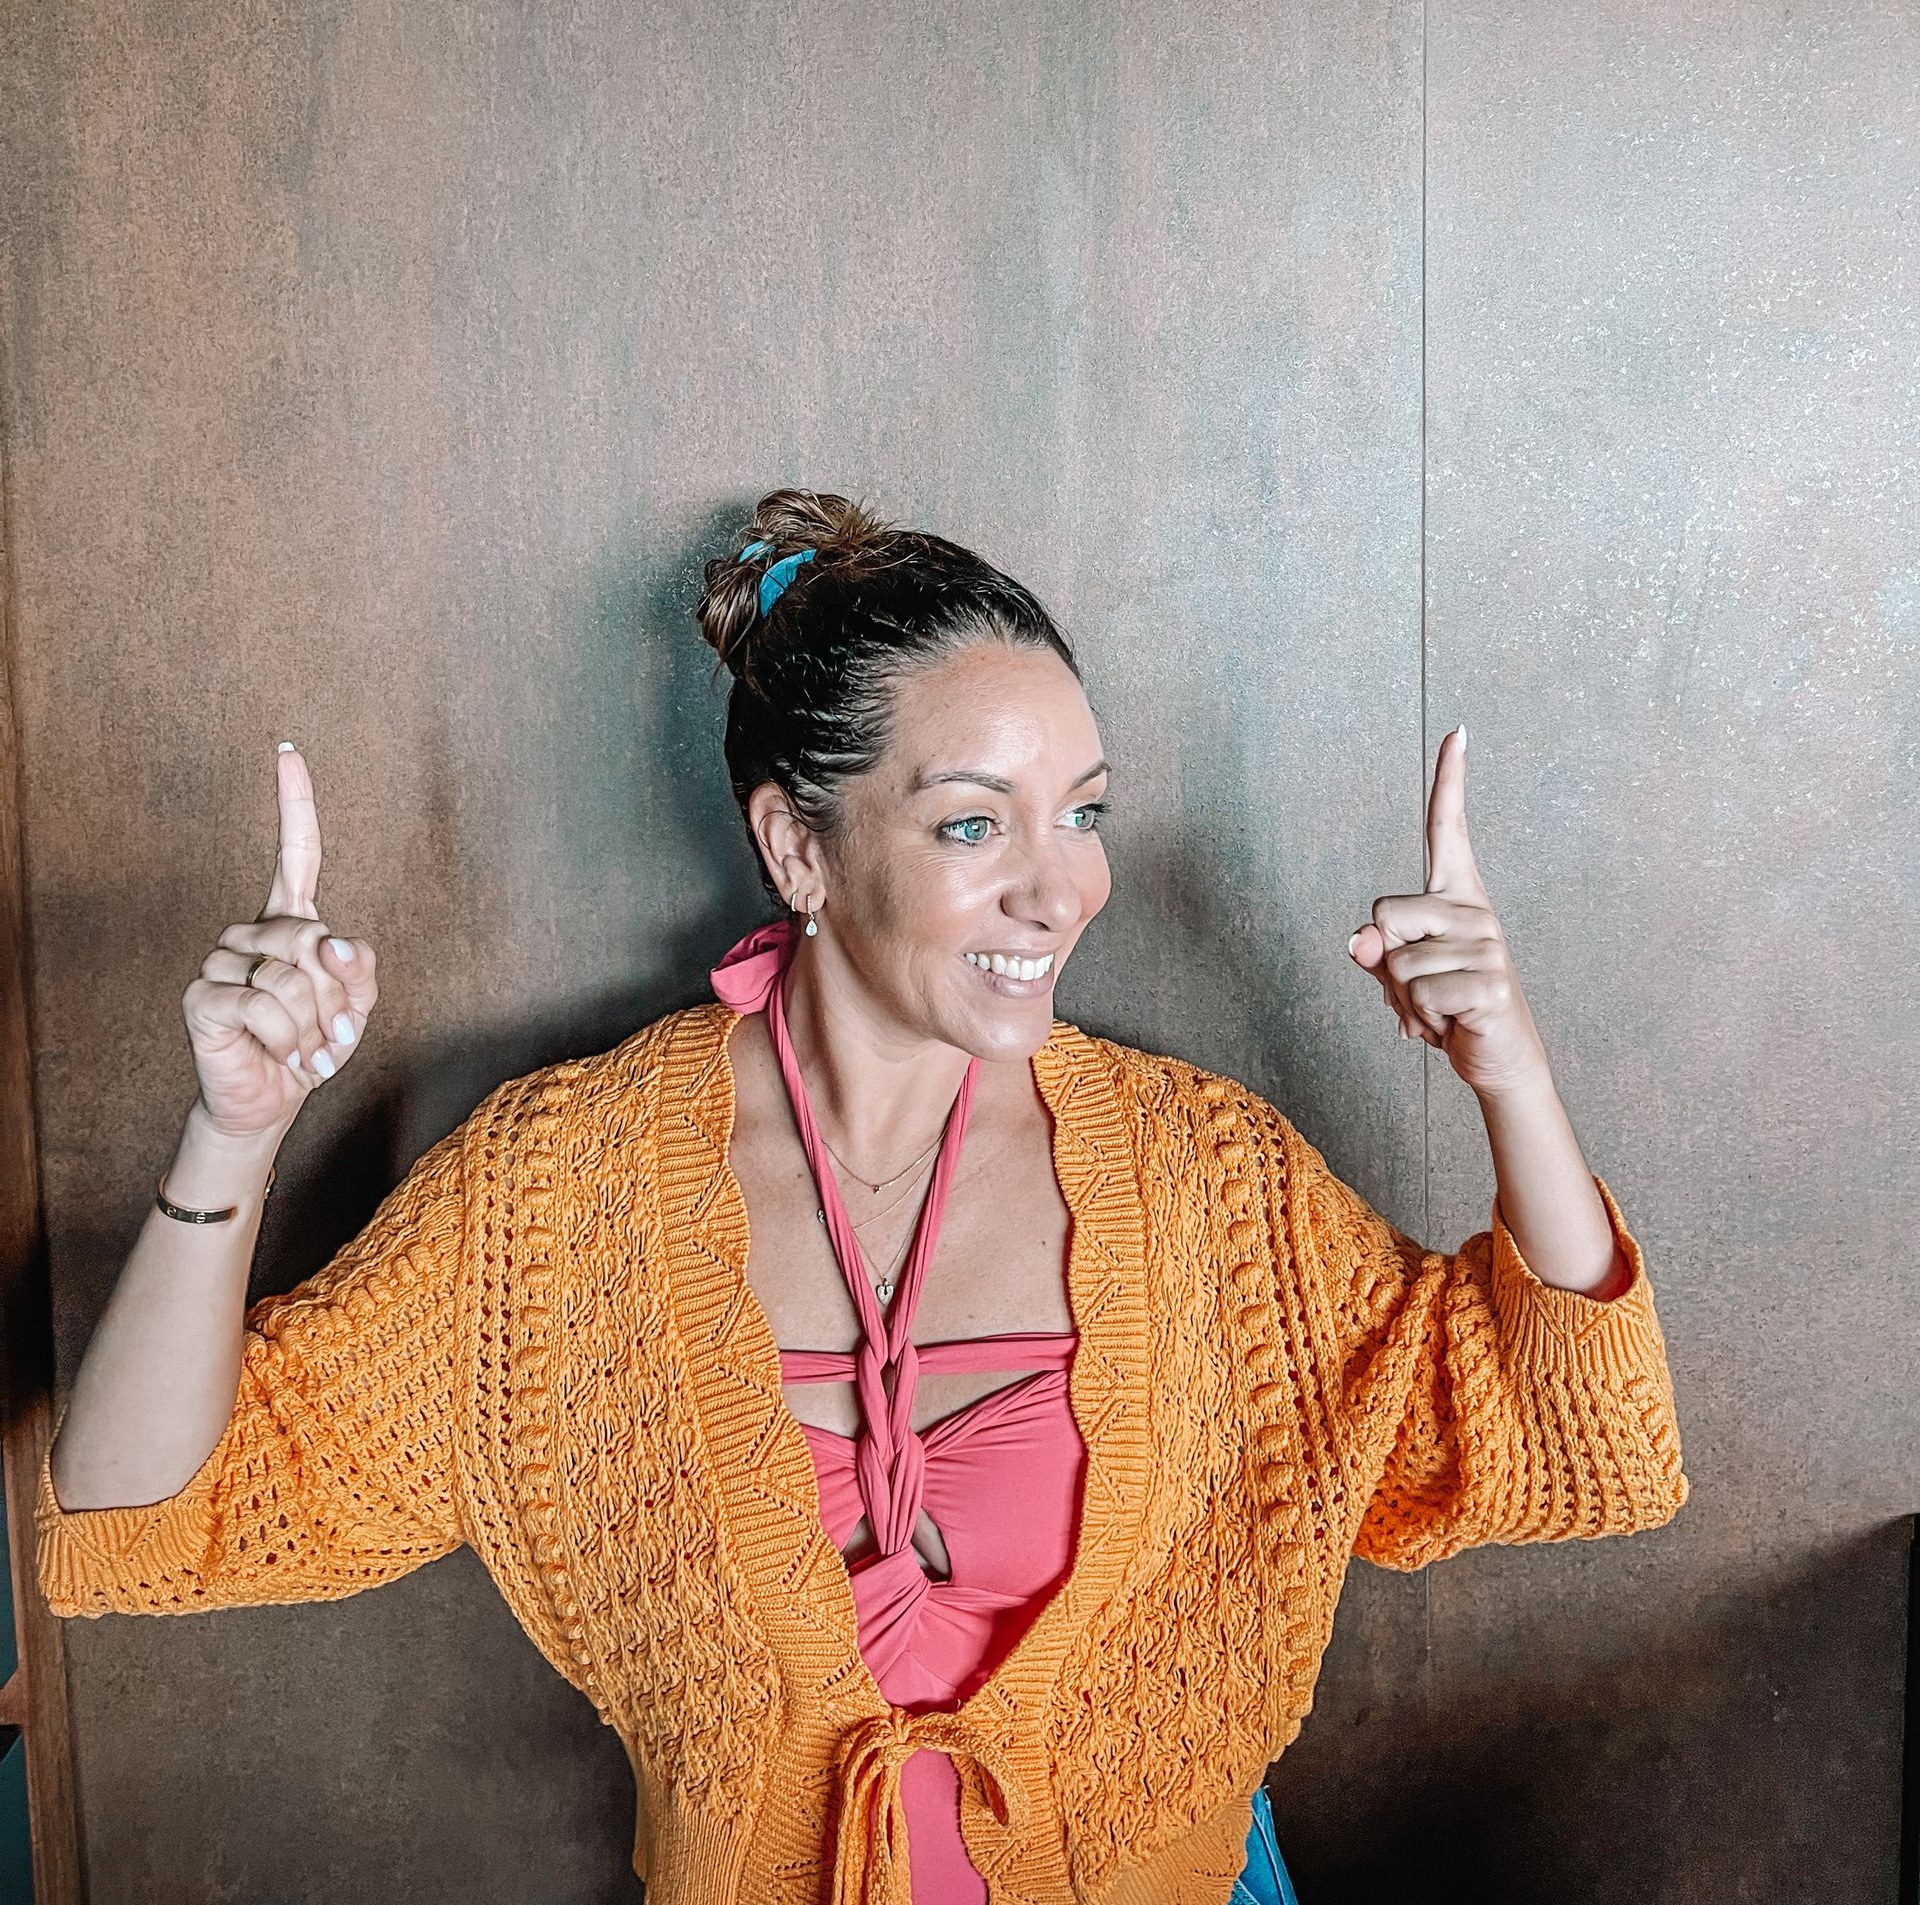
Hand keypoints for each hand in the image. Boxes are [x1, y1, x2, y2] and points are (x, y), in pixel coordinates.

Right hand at [180, 744, 378, 1140]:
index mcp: (290, 921)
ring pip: (291, 979)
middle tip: (329, 1036)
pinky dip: (286, 1040)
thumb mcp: (355, 1008)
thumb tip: (336, 942)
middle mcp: (250, 931)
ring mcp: (220, 961)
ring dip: (312, 1027)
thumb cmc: (313, 1046)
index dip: (294, 804)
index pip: (295, 853)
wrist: (272, 1099)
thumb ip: (360, 970)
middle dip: (335, 998)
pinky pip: (264, 1006)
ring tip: (302, 1050)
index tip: (288, 753)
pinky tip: (281, 1056)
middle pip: (313, 939)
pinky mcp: (203, 996)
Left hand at [1346, 726, 1551, 1098]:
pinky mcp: (1489, 984)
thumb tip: (1358, 939)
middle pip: (1383, 915)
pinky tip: (1450, 1026)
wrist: (1498, 1059)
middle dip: (1384, 961)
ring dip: (1403, 1000)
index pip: (1447, 831)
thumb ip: (1374, 953)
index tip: (1457, 732)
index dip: (1449, 782)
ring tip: (1438, 1010)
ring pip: (1396, 965)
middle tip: (1421, 989)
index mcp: (1455, 898)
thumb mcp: (1400, 977)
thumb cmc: (1446, 1008)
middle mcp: (1474, 911)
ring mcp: (1486, 945)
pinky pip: (1418, 995)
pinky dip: (1420, 1022)